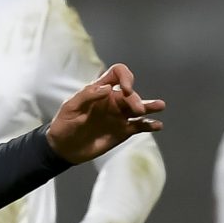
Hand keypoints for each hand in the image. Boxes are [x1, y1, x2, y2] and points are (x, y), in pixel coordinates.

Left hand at [43, 63, 165, 163]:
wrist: (63, 148)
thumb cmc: (64, 124)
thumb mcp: (70, 107)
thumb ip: (87, 96)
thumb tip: (107, 88)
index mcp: (100, 90)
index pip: (118, 74)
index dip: (125, 76)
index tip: (125, 89)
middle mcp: (113, 100)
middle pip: (130, 94)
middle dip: (135, 100)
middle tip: (137, 110)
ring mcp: (119, 116)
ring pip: (139, 108)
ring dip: (150, 106)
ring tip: (159, 106)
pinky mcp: (123, 132)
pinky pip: (139, 126)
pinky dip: (149, 125)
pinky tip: (157, 125)